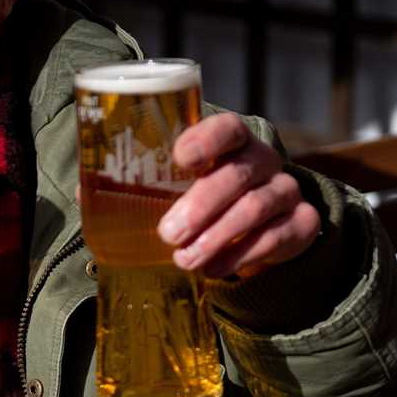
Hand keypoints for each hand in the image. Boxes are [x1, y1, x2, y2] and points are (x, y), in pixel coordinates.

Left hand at [157, 114, 320, 278]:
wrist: (255, 225)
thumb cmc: (202, 196)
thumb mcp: (176, 183)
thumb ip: (149, 182)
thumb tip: (95, 193)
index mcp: (232, 140)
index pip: (227, 129)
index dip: (205, 141)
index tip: (179, 158)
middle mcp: (263, 159)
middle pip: (237, 174)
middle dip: (200, 206)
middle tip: (169, 233)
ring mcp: (286, 189)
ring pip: (257, 207)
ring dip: (217, 236)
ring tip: (185, 259)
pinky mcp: (302, 221)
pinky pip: (278, 237)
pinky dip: (242, 255)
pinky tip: (214, 268)